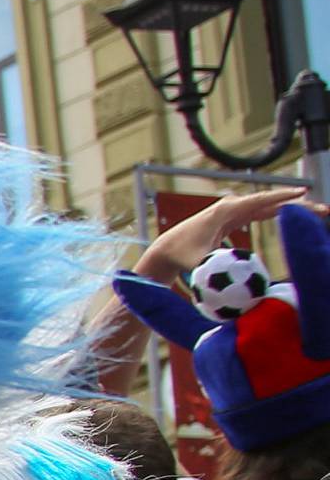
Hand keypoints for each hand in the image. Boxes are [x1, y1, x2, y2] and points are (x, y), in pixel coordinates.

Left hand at [131, 185, 312, 286]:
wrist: (166, 249)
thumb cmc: (182, 256)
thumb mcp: (200, 264)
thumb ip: (215, 271)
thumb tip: (231, 284)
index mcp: (226, 210)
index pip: (262, 201)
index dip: (284, 197)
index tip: (305, 194)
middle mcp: (231, 206)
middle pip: (271, 202)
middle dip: (298, 203)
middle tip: (324, 209)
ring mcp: (233, 211)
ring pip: (269, 207)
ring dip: (292, 209)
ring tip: (318, 212)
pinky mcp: (234, 219)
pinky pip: (261, 214)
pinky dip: (279, 214)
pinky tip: (296, 216)